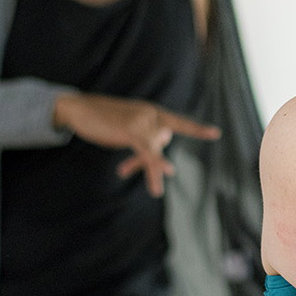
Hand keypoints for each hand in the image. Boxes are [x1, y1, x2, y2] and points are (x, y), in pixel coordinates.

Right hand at [55, 93, 221, 196]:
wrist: (79, 109)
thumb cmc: (102, 120)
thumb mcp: (128, 128)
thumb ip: (145, 139)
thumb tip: (161, 159)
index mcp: (152, 111)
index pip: (179, 122)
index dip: (196, 129)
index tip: (216, 133)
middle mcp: (151, 114)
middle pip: (161, 144)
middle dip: (149, 161)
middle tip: (124, 171)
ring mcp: (142, 122)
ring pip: (154, 151)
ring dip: (148, 169)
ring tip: (147, 187)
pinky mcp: (131, 131)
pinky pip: (148, 153)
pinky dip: (155, 166)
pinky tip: (163, 178)